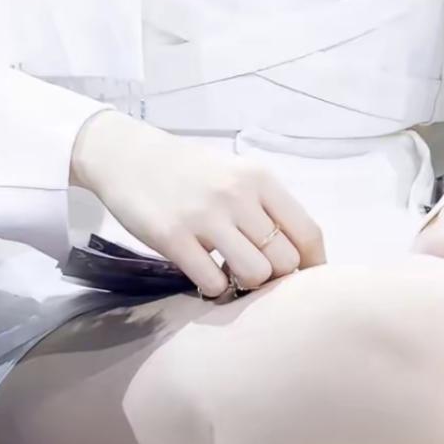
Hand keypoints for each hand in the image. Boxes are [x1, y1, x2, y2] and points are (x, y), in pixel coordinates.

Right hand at [68, 108, 326, 298]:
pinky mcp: (172, 237)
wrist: (128, 157)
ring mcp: (204, 216)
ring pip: (255, 275)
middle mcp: (237, 195)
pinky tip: (204, 273)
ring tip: (231, 274)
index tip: (307, 280)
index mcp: (260, 179)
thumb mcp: (237, 176)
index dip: (314, 264)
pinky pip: (213, 282)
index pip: (307, 232)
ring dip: (246, 284)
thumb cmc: (192, 173)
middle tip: (256, 273)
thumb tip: (301, 258)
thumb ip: (267, 209)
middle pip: (285, 260)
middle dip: (276, 277)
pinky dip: (214, 287)